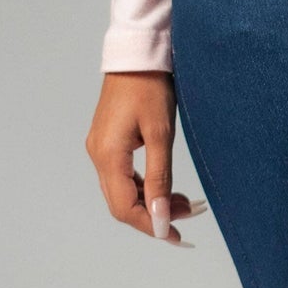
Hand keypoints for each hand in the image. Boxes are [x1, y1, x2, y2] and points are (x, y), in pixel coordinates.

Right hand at [86, 71, 208, 247]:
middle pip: (121, 203)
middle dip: (154, 215)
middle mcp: (97, 155)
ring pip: (122, 191)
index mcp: (107, 155)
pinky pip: (122, 175)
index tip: (178, 235)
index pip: (124, 207)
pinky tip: (165, 187)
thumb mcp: (160, 133)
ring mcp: (100, 147)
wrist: (138, 51)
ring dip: (151, 201)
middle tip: (189, 217)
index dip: (150, 225)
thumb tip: (161, 218)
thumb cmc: (150, 86)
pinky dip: (144, 185)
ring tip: (185, 202)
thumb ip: (159, 178)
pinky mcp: (108, 140)